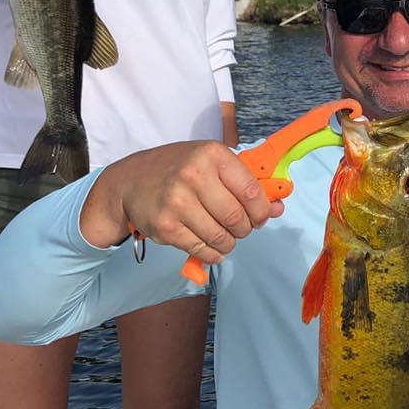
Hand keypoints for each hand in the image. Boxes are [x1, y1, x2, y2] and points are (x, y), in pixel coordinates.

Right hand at [82, 141, 283, 265]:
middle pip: (237, 218)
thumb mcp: (212, 163)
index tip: (260, 217)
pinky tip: (211, 245)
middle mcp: (194, 175)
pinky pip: (203, 250)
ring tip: (224, 235)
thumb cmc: (179, 169)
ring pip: (222, 238)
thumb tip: (277, 208)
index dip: (262, 211)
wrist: (131, 181)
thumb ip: (246, 183)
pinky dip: (214, 253)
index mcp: (212, 155)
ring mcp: (177, 202)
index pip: (251, 191)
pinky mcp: (166, 227)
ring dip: (229, 242)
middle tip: (239, 227)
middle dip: (245, 229)